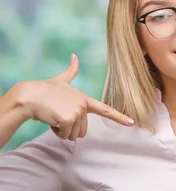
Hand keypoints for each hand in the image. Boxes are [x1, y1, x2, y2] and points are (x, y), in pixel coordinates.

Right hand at [16, 54, 134, 140]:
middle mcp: (84, 105)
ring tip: (54, 116)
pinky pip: (65, 135)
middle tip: (58, 115)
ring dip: (62, 130)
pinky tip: (50, 119)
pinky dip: (56, 131)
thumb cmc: (43, 90)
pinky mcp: (69, 119)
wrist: (28, 96)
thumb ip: (71, 71)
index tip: (132, 123)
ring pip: (73, 135)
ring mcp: (77, 112)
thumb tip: (75, 55)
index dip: (119, 117)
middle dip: (69, 129)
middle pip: (83, 131)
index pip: (105, 110)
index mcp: (85, 99)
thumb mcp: (60, 81)